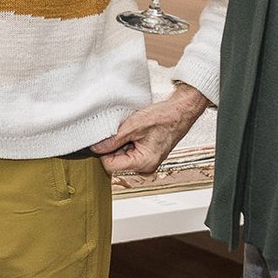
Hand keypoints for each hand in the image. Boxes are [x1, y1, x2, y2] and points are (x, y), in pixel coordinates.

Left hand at [96, 84, 210, 175]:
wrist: (181, 111)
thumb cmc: (165, 118)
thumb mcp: (133, 126)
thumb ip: (112, 140)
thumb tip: (96, 148)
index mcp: (144, 163)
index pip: (111, 166)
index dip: (103, 152)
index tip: (102, 139)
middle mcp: (146, 166)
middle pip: (116, 161)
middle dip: (113, 146)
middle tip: (121, 130)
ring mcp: (147, 161)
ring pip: (122, 155)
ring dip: (121, 142)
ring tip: (131, 129)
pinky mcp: (147, 154)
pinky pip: (130, 150)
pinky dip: (128, 140)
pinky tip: (134, 131)